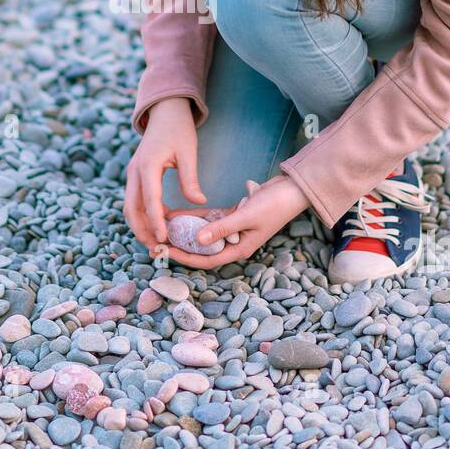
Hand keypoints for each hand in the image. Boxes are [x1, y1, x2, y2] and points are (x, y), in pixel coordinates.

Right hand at [124, 97, 205, 248]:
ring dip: (140, 226)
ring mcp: (132, 174)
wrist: (164, 112)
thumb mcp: (188, 152)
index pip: (149, 200)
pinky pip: (135, 201)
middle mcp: (134, 171)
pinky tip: (158, 226)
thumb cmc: (178, 130)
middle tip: (156, 250)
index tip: (163, 239)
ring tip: (156, 244)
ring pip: (130, 207)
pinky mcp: (135, 176)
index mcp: (147, 165)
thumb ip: (190, 178)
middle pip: (131, 209)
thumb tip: (198, 203)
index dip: (155, 222)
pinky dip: (143, 216)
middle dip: (142, 231)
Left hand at [167, 174, 307, 269]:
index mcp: (239, 249)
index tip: (165, 252)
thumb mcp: (246, 216)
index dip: (185, 258)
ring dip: (184, 231)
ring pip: (203, 233)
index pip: (206, 260)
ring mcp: (233, 229)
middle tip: (157, 241)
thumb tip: (197, 240)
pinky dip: (195, 217)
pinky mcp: (232, 215)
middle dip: (180, 246)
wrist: (292, 189)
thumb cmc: (274, 205)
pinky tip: (176, 213)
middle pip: (201, 249)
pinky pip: (209, 219)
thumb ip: (221, 228)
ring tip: (161, 227)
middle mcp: (234, 242)